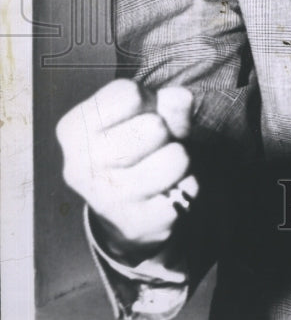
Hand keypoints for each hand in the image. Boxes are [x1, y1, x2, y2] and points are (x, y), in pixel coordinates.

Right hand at [56, 79, 197, 261]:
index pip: (128, 95)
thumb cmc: (134, 146)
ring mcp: (106, 199)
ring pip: (175, 159)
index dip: (147, 100)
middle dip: (166, 131)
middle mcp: (80, 166)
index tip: (139, 116)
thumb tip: (183, 100)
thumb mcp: (144, 113)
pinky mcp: (137, 224)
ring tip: (163, 167)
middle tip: (153, 145)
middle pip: (155, 127)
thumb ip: (165, 101)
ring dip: (180, 159)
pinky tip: (166, 190)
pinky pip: (187, 189)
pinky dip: (187, 185)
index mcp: (73, 129)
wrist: (125, 211)